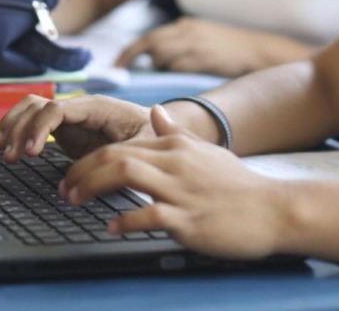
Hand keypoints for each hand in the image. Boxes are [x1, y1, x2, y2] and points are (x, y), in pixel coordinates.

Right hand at [0, 94, 153, 161]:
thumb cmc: (155, 136)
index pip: (58, 109)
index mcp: (98, 107)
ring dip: (13, 127)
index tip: (30, 153)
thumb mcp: (148, 144)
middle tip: (10, 156)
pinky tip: (8, 148)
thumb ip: (128, 151)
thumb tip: (104, 166)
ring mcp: (71, 118)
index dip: (39, 128)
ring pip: (31, 109)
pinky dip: (18, 131)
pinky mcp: (67, 131)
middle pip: (37, 105)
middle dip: (19, 128)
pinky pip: (35, 123)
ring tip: (2, 152)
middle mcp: (80, 108)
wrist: (160, 132)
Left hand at [61, 105, 285, 259]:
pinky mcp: (190, 219)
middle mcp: (176, 162)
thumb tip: (157, 111)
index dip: (90, 159)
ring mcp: (183, 190)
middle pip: (115, 155)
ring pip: (126, 174)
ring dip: (92, 186)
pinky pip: (150, 214)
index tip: (73, 174)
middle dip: (82, 171)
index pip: (122, 144)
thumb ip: (178, 132)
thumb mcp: (207, 151)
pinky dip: (126, 220)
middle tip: (64, 189)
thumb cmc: (239, 185)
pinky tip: (112, 227)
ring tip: (74, 201)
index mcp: (178, 146)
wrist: (274, 210)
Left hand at [115, 18, 308, 76]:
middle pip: (152, 43)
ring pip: (163, 54)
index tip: (116, 64)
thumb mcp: (202, 38)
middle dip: (136, 59)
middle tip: (125, 74)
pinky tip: (180, 77)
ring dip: (159, 67)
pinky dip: (174, 72)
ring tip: (168, 74)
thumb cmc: (228, 49)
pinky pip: (180, 66)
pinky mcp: (206, 57)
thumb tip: (154, 61)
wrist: (258, 50)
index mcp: (185, 26)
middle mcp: (188, 32)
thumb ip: (180, 44)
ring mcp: (197, 44)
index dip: (130, 51)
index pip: (149, 36)